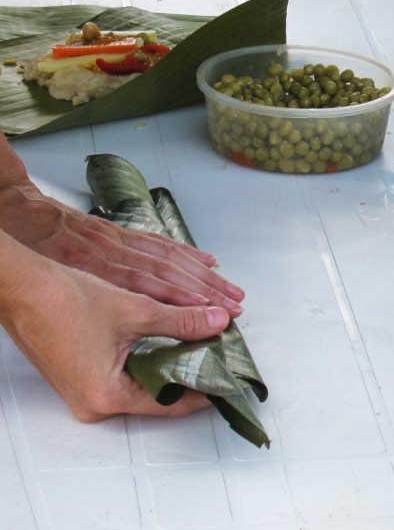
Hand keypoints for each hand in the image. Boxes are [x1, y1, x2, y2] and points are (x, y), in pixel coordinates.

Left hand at [0, 137, 243, 315]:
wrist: (14, 210)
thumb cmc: (30, 249)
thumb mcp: (51, 278)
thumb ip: (91, 296)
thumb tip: (127, 318)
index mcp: (96, 265)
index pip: (150, 285)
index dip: (184, 299)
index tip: (212, 314)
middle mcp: (115, 250)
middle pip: (170, 272)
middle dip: (208, 290)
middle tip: (235, 307)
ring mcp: (120, 238)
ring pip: (171, 258)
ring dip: (206, 276)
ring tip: (233, 290)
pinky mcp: (120, 230)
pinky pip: (160, 243)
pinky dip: (187, 253)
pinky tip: (207, 261)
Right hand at [1, 230, 230, 420]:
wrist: (22, 288)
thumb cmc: (63, 300)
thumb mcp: (136, 311)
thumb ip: (184, 321)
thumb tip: (217, 323)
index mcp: (107, 396)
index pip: (172, 404)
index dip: (206, 391)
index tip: (229, 382)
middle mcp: (93, 404)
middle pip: (158, 399)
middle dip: (190, 378)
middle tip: (219, 362)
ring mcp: (84, 394)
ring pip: (143, 388)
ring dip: (171, 369)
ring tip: (201, 352)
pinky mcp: (80, 379)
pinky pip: (125, 378)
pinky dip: (149, 364)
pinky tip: (169, 347)